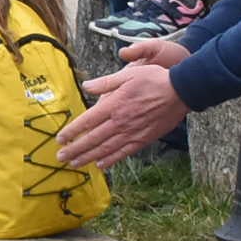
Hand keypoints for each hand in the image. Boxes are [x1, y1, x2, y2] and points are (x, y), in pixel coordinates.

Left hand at [56, 55, 189, 169]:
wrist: (180, 92)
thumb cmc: (153, 80)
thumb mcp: (127, 75)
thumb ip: (105, 83)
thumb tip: (86, 85)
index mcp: (114, 105)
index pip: (87, 121)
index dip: (72, 131)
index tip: (60, 138)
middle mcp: (120, 122)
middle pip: (92, 139)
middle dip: (75, 149)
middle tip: (61, 156)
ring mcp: (132, 132)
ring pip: (105, 149)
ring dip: (88, 157)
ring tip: (75, 163)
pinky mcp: (143, 139)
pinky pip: (124, 153)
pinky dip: (111, 160)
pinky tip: (100, 165)